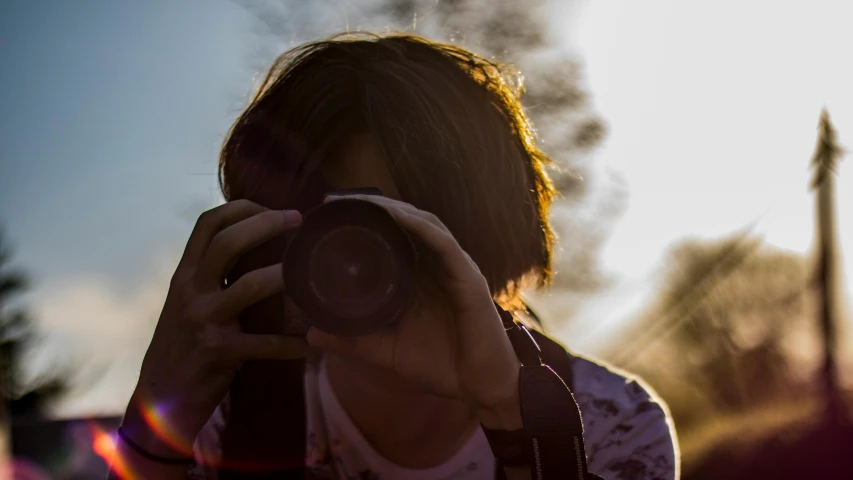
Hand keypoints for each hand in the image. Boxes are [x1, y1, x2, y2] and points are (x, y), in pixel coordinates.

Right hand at [122, 200, 310, 457]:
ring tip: (311, 275)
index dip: (241, 208)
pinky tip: (313, 343)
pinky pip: (265, 344)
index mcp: (185, 275)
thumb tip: (252, 249)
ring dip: (284, 277)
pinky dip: (292, 344)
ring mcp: (204, 320)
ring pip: (249, 285)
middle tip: (298, 220)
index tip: (273, 208)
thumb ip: (212, 277)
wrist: (158, 401)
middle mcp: (191, 291)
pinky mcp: (219, 352)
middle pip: (227, 242)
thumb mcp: (188, 303)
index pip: (207, 224)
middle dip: (266, 224)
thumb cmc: (181, 346)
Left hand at [306, 195, 521, 427]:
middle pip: (407, 222)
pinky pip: (445, 245)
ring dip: (396, 210)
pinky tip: (401, 217)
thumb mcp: (387, 350)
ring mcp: (454, 269)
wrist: (479, 388)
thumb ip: (353, 340)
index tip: (331, 211)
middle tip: (338, 200)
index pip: (393, 236)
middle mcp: (437, 266)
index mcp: (420, 277)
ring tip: (364, 201)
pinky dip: (423, 228)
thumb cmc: (441, 365)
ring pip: (425, 225)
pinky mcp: (468, 279)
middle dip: (375, 207)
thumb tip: (312, 334)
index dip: (367, 219)